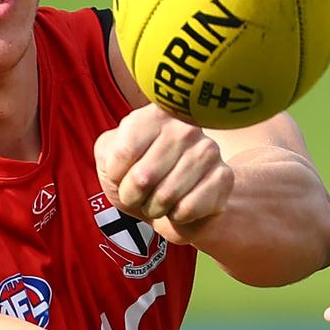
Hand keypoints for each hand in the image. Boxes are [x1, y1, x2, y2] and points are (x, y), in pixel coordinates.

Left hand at [93, 104, 233, 243]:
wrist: (178, 200)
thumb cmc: (140, 175)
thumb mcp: (111, 158)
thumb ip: (107, 151)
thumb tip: (119, 155)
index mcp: (155, 114)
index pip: (123, 152)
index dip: (116, 175)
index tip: (122, 174)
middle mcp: (185, 126)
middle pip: (143, 177)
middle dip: (134, 196)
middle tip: (141, 193)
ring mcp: (207, 150)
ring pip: (165, 196)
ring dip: (155, 208)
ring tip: (160, 198)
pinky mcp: (223, 177)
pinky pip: (187, 209)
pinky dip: (177, 216)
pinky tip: (181, 203)